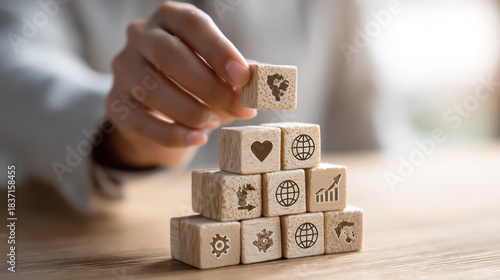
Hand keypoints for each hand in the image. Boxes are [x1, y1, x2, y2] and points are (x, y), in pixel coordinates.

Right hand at [102, 1, 255, 168]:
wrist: (160, 111)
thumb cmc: (195, 81)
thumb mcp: (217, 71)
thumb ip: (235, 75)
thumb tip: (260, 83)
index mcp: (169, 18)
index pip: (192, 24)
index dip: (219, 50)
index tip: (243, 77)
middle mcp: (140, 36)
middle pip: (169, 55)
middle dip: (208, 85)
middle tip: (237, 106)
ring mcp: (123, 69)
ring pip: (153, 89)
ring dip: (191, 110)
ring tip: (215, 122)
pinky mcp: (116, 104)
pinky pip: (141, 122)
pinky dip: (172, 134)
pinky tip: (198, 138)